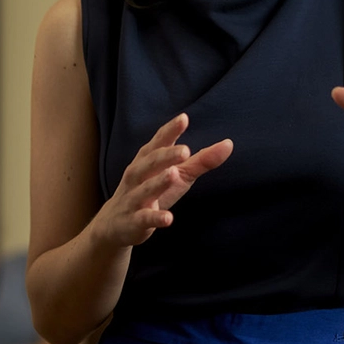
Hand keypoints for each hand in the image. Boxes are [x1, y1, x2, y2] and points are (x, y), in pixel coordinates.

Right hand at [84, 113, 231, 249]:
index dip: (170, 131)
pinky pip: (145, 218)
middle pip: (150, 163)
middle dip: (166, 156)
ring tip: (174, 174)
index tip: (184, 118)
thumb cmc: (151, 192)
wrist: (115, 224)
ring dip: (159, 182)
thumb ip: (201, 160)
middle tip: (185, 151)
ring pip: (146, 188)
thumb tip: (228, 144)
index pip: (158, 143)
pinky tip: (168, 218)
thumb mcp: (178, 176)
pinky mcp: (134, 221)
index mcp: (147, 160)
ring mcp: (134, 198)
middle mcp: (137, 176)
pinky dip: (155, 217)